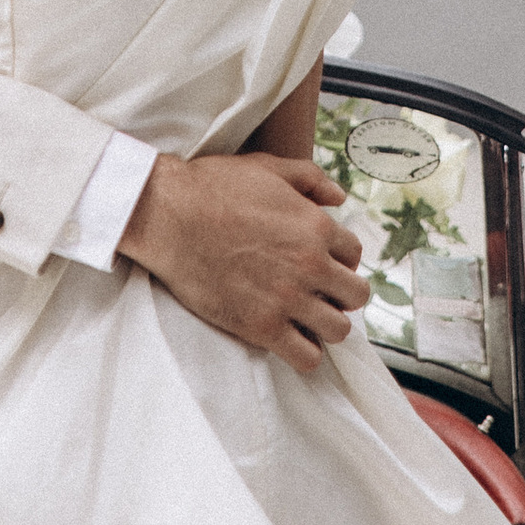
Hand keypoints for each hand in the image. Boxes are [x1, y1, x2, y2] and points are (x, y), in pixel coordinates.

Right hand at [117, 152, 370, 368]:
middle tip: (318, 291)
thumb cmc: (213, 187)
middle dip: (340, 293)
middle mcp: (310, 265)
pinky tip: (289, 337)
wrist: (168, 215)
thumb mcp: (268, 167)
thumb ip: (310, 178)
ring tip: (305, 316)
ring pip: (338, 330)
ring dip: (326, 324)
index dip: (338, 258)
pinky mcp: (261, 326)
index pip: (354, 255)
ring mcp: (287, 299)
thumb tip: (339, 198)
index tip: (321, 263)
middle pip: (355, 295)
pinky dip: (304, 352)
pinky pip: (306, 357)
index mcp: (315, 226)